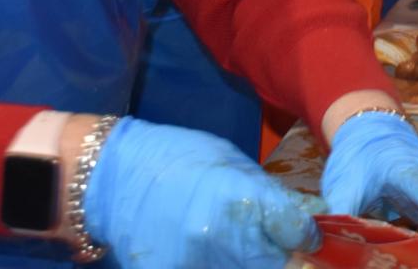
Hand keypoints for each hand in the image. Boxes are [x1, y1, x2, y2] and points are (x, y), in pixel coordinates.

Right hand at [85, 118, 325, 267]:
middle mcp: (220, 236)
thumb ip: (265, 195)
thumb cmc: (175, 159)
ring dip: (251, 263)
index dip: (306, 235)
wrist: (109, 176)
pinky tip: (215, 255)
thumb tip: (299, 220)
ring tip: (239, 248)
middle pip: (274, 263)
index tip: (308, 237)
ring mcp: (194, 263)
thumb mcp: (228, 163)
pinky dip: (219, 267)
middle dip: (281, 256)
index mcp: (238, 197)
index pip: (294, 230)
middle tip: (281, 249)